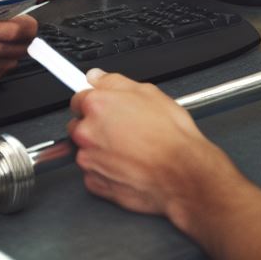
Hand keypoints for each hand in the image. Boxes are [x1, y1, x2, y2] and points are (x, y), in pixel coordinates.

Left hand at [67, 71, 230, 216]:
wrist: (182, 173)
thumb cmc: (170, 136)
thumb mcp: (148, 92)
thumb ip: (114, 81)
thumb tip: (98, 76)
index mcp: (97, 105)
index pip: (78, 98)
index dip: (94, 101)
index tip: (99, 105)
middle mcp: (87, 132)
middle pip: (79, 124)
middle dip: (95, 126)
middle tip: (121, 128)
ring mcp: (89, 160)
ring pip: (85, 150)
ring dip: (100, 149)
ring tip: (129, 149)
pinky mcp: (95, 184)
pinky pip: (93, 174)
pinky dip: (105, 171)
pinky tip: (126, 165)